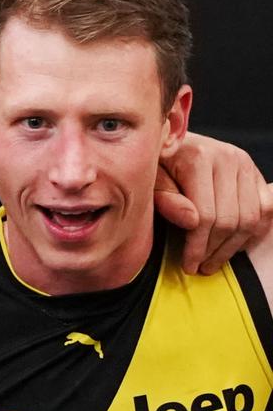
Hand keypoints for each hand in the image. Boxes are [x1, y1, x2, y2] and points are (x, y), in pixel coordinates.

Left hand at [156, 132, 272, 274]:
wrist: (171, 142)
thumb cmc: (155, 165)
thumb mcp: (149, 181)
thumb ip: (165, 199)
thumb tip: (192, 221)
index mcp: (198, 157)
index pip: (206, 215)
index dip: (197, 247)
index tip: (188, 265)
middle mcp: (227, 157)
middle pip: (230, 219)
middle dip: (215, 250)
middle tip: (200, 268)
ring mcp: (245, 163)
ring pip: (251, 218)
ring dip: (233, 246)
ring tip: (213, 261)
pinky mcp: (255, 171)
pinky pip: (266, 209)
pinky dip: (254, 231)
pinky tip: (233, 245)